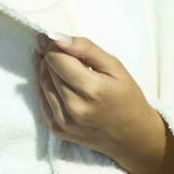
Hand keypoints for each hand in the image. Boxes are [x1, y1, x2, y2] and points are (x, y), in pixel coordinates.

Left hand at [33, 33, 163, 166]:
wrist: (132, 137)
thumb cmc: (127, 97)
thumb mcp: (115, 66)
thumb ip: (85, 48)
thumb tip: (55, 36)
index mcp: (91, 89)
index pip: (56, 58)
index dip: (55, 46)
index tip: (62, 42)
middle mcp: (74, 108)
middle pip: (48, 69)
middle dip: (53, 57)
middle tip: (65, 53)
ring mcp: (63, 121)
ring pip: (42, 83)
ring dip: (48, 71)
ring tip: (64, 67)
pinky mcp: (57, 130)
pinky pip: (42, 100)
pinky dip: (47, 87)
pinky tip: (60, 83)